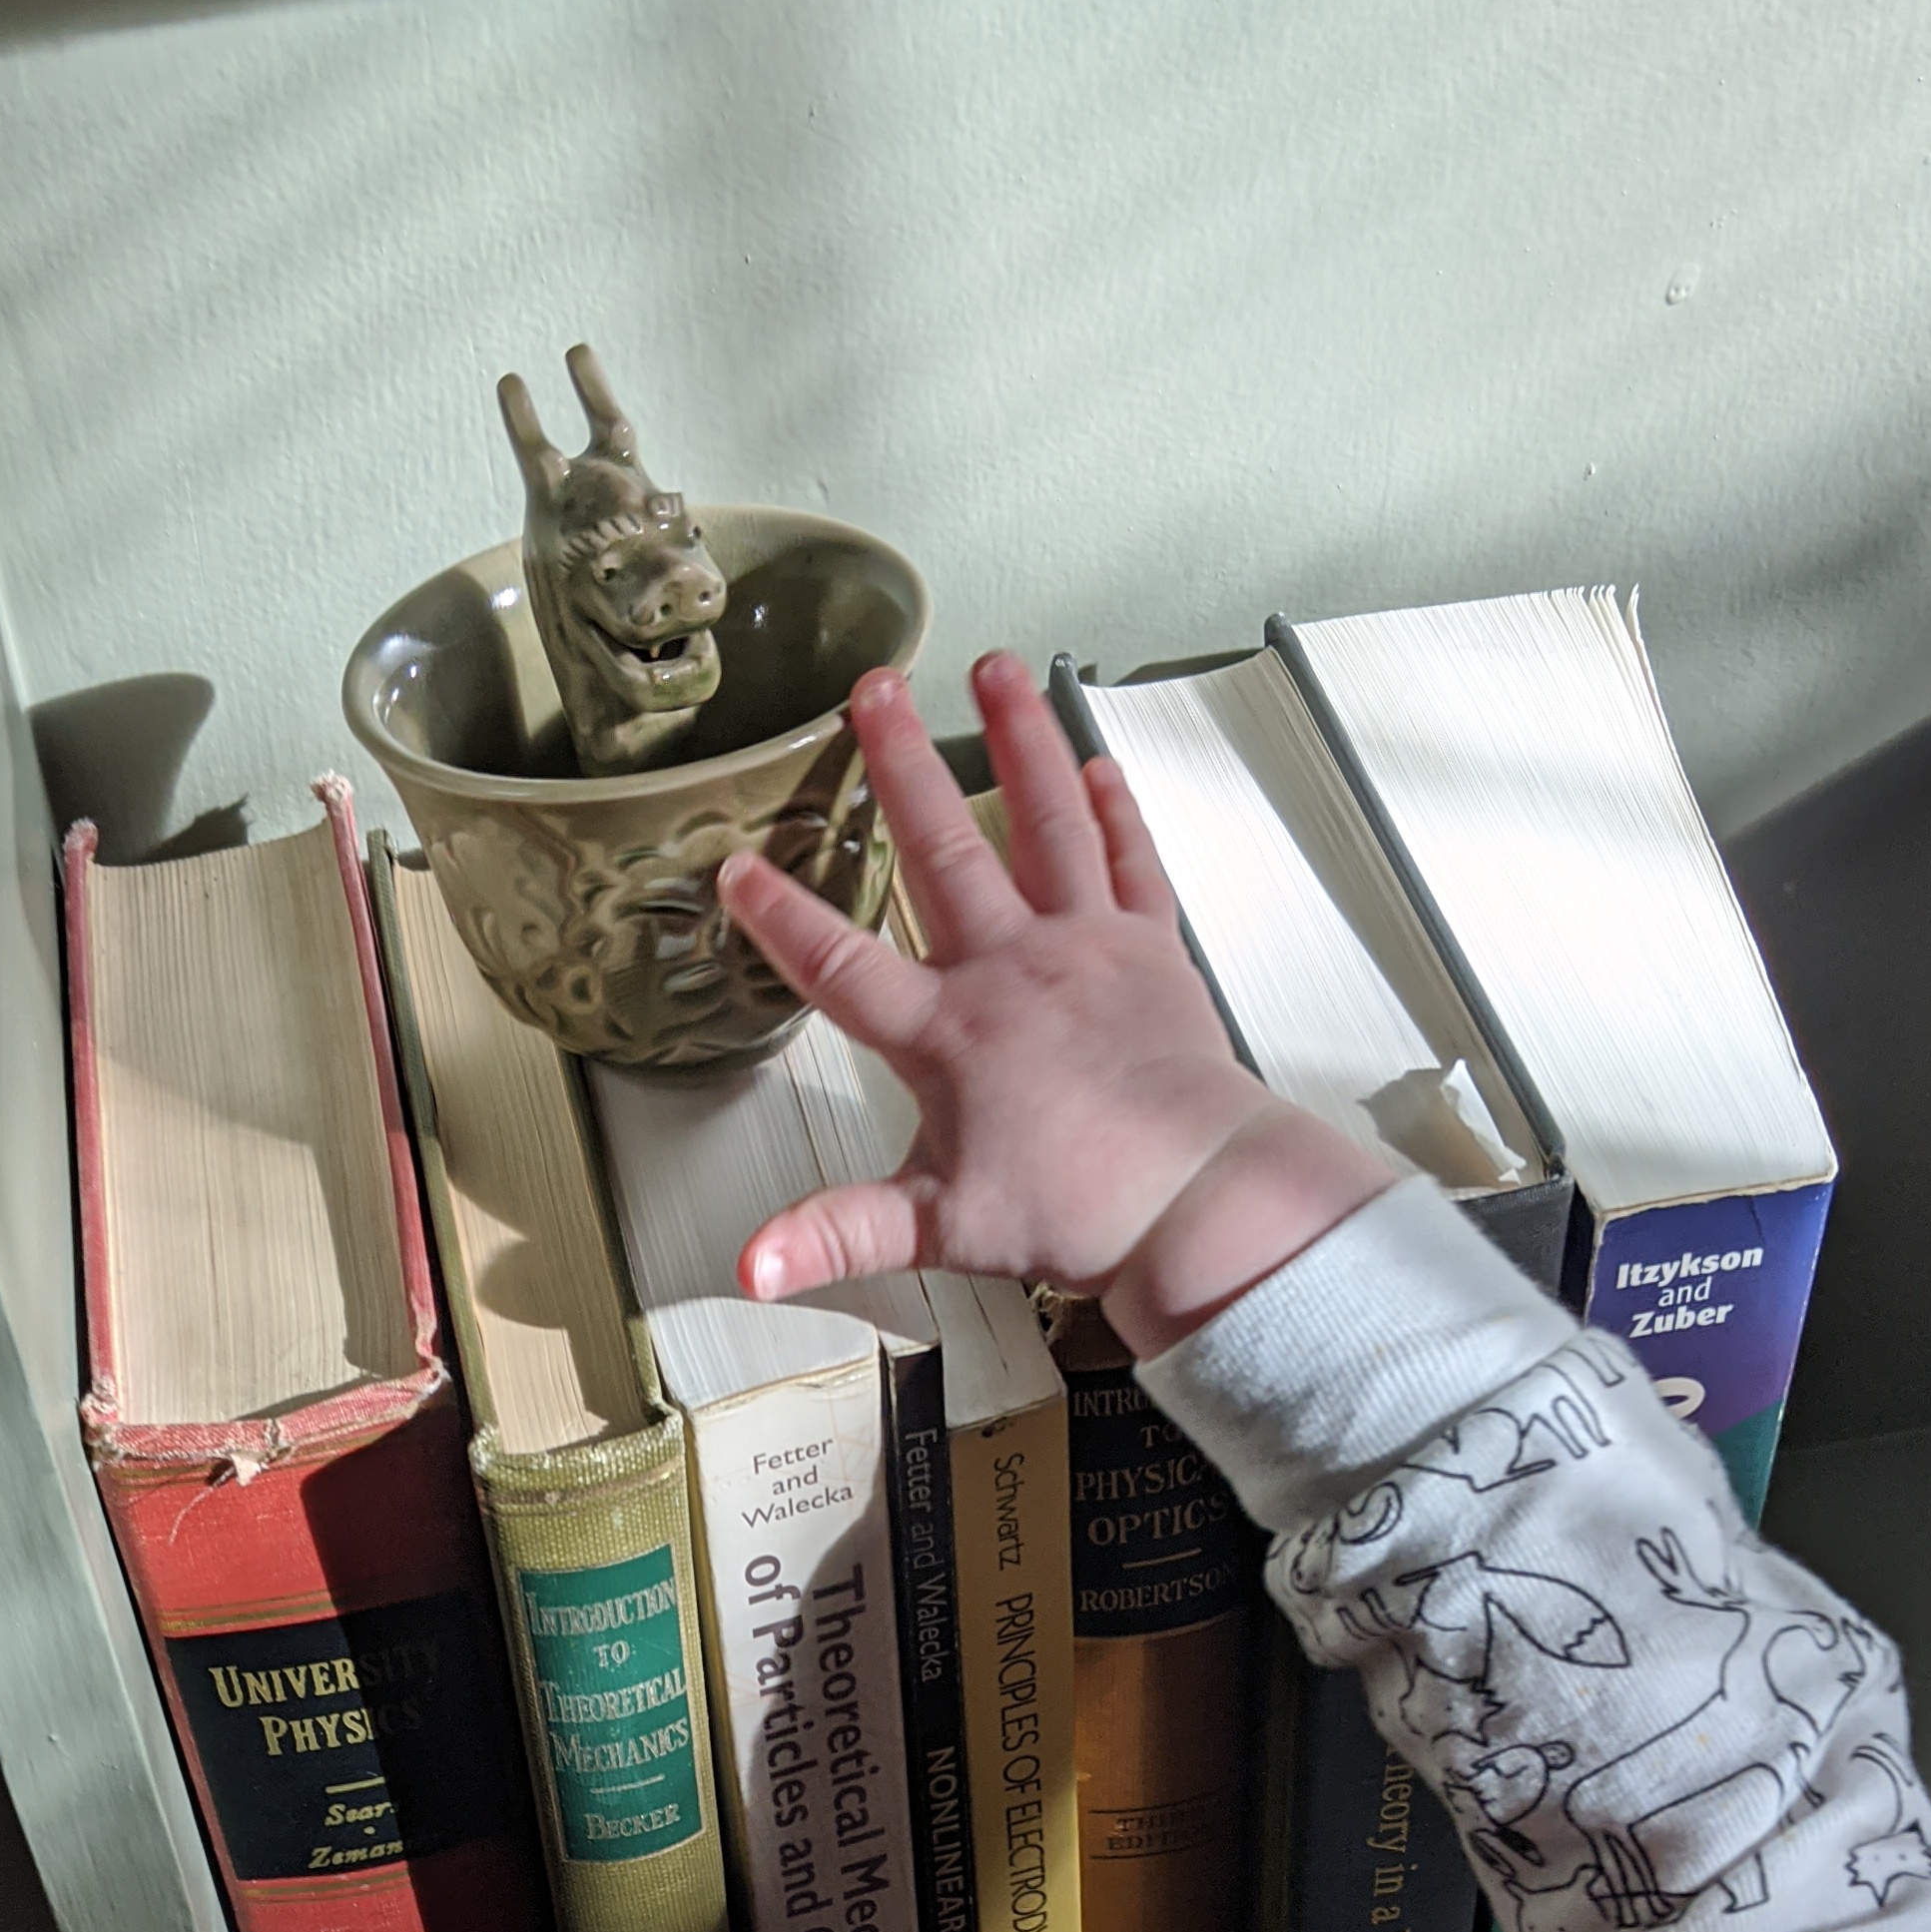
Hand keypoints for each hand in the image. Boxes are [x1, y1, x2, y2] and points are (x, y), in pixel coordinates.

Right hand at [715, 651, 1393, 1356]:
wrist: (1193, 1197)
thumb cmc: (1076, 1209)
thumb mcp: (937, 1227)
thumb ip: (837, 1232)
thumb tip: (753, 1264)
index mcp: (947, 1033)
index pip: (842, 965)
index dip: (783, 918)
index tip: (737, 865)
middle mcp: (1010, 969)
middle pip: (941, 849)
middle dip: (900, 763)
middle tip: (873, 688)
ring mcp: (1084, 949)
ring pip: (1043, 822)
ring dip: (1017, 740)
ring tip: (994, 667)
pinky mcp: (1149, 950)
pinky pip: (1129, 862)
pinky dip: (1112, 810)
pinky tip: (1096, 762)